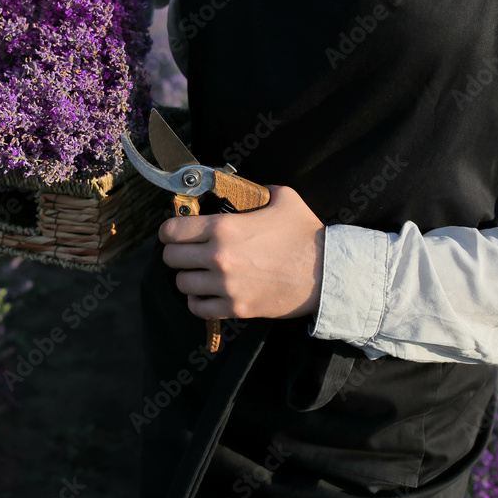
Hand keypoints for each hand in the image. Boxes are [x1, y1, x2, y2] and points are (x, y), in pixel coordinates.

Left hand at [158, 185, 324, 320]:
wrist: (326, 273)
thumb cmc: (305, 235)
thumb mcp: (282, 198)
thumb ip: (255, 190)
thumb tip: (242, 189)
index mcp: (223, 228)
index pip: (172, 231)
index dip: (170, 231)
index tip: (175, 233)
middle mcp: (218, 257)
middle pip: (171, 258)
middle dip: (176, 253)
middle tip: (187, 252)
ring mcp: (225, 285)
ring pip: (182, 284)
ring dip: (188, 278)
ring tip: (198, 273)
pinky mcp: (236, 308)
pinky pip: (198, 308)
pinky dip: (197, 302)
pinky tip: (205, 294)